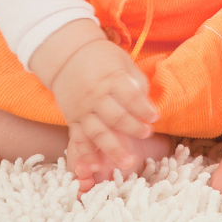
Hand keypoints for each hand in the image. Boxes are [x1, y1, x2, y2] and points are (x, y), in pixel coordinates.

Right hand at [50, 35, 158, 173]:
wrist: (67, 56)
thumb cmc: (102, 58)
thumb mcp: (123, 62)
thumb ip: (136, 82)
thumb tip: (149, 105)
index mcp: (111, 79)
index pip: (130, 96)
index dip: (144, 109)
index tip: (155, 117)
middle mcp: (96, 95)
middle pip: (116, 117)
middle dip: (133, 128)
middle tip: (147, 134)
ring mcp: (82, 109)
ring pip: (98, 132)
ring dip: (114, 149)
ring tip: (129, 162)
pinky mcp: (72, 119)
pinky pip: (79, 139)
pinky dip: (87, 153)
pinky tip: (96, 165)